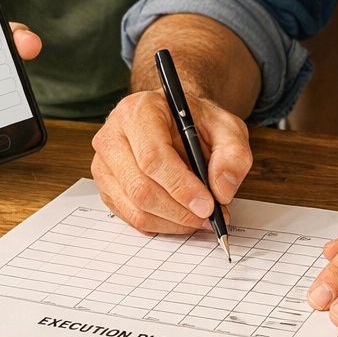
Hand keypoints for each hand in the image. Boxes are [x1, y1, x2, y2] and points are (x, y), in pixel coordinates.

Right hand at [91, 90, 251, 233]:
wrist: (174, 121)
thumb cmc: (195, 122)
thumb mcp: (226, 128)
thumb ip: (233, 154)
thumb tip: (222, 190)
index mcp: (138, 111)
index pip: (152, 157)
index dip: (181, 186)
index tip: (207, 204)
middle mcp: (113, 136)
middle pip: (140, 187)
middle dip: (179, 210)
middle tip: (209, 217)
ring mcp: (105, 164)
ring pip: (135, 208)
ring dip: (172, 222)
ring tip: (199, 218)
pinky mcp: (106, 186)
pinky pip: (131, 217)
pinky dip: (161, 225)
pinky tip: (181, 217)